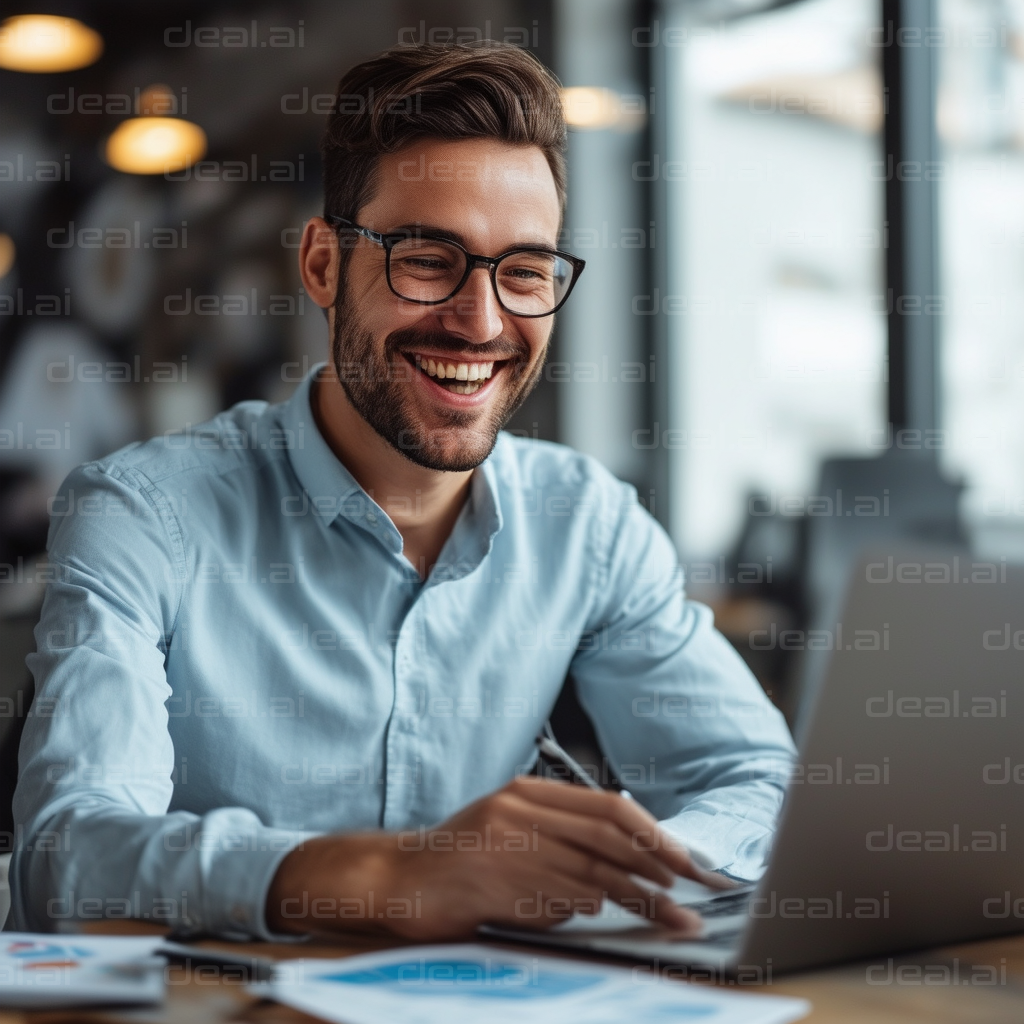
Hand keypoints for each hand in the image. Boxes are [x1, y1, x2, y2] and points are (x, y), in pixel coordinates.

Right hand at [266, 776, 721, 939]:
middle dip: (661, 867)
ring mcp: (507, 842)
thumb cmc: (461, 861)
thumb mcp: (513, 834)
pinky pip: (557, 898)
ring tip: (673, 920)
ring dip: (640, 900)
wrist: (395, 877)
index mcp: (530, 792)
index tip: (687, 862)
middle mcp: (521, 809)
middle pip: (610, 836)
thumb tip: (626, 868)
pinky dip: (582, 910)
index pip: (610, 807)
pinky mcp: (494, 878)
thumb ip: (562, 840)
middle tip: (695, 893)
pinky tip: (588, 916)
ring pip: (592, 872)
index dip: (655, 834)